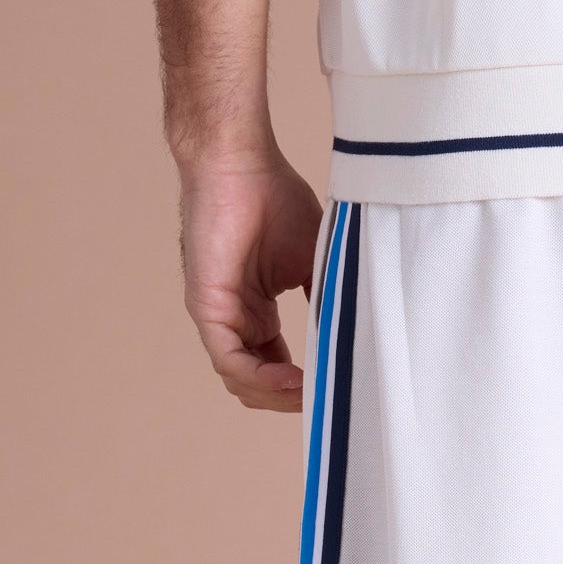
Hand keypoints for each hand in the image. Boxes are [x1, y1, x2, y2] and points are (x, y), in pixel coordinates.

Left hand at [177, 153, 323, 412]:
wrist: (241, 161)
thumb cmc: (274, 197)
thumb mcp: (315, 263)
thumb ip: (327, 302)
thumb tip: (356, 338)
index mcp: (256, 312)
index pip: (276, 369)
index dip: (303, 388)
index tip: (335, 390)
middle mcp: (235, 318)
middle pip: (257, 386)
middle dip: (292, 401)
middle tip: (326, 400)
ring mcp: (217, 315)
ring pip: (242, 383)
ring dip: (279, 397)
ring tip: (312, 391)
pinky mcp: (206, 306)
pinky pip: (231, 362)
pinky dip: (263, 379)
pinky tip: (293, 379)